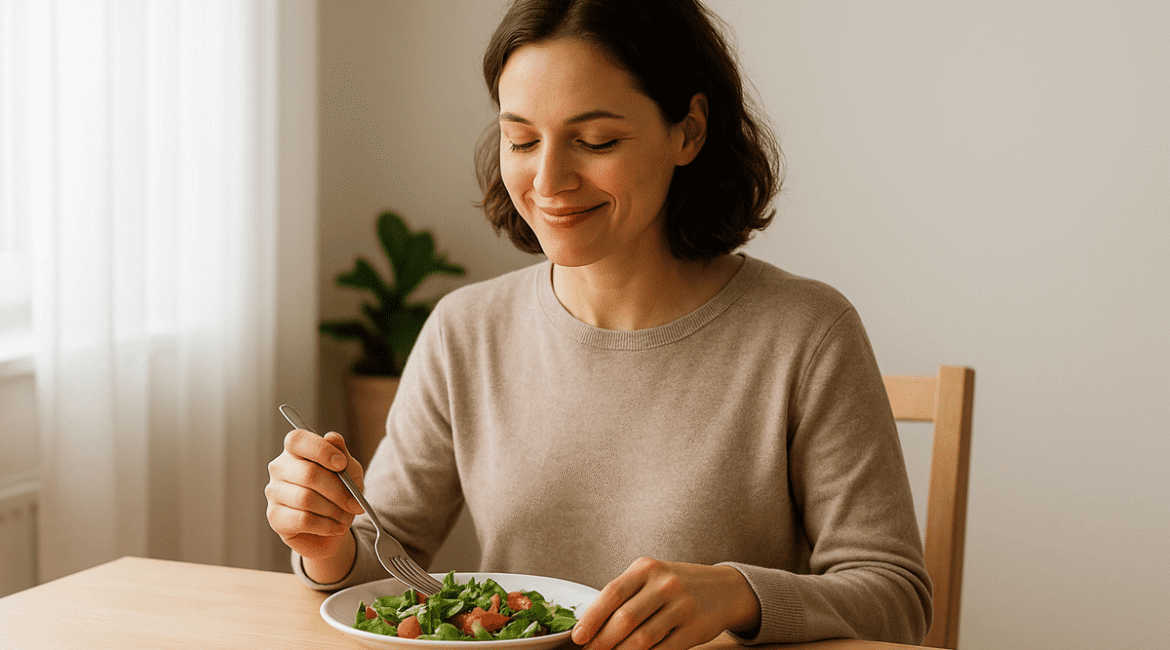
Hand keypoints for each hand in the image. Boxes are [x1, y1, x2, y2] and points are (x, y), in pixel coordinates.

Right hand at [265, 428, 365, 561]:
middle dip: (338, 491)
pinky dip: (325, 525)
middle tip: (354, 503)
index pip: (297, 440)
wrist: (334, 526)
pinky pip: (303, 520)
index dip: (321, 450)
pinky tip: (334, 527)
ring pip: (306, 499)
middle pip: (308, 474)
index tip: (342, 464)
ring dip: (333, 510)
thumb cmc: (340, 492)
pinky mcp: (274, 517)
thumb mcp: (350, 471)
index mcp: (296, 450)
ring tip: (344, 516)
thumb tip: (332, 437)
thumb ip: (343, 454)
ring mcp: (273, 492)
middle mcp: (279, 468)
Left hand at [571, 557, 760, 649]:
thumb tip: (593, 626)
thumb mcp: (652, 577)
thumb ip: (626, 595)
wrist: (724, 588)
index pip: (612, 593)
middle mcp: (664, 584)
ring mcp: (682, 606)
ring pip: (642, 638)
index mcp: (647, 568)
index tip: (578, 636)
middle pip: (625, 619)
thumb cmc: (678, 585)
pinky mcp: (694, 628)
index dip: (591, 618)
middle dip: (602, 641)